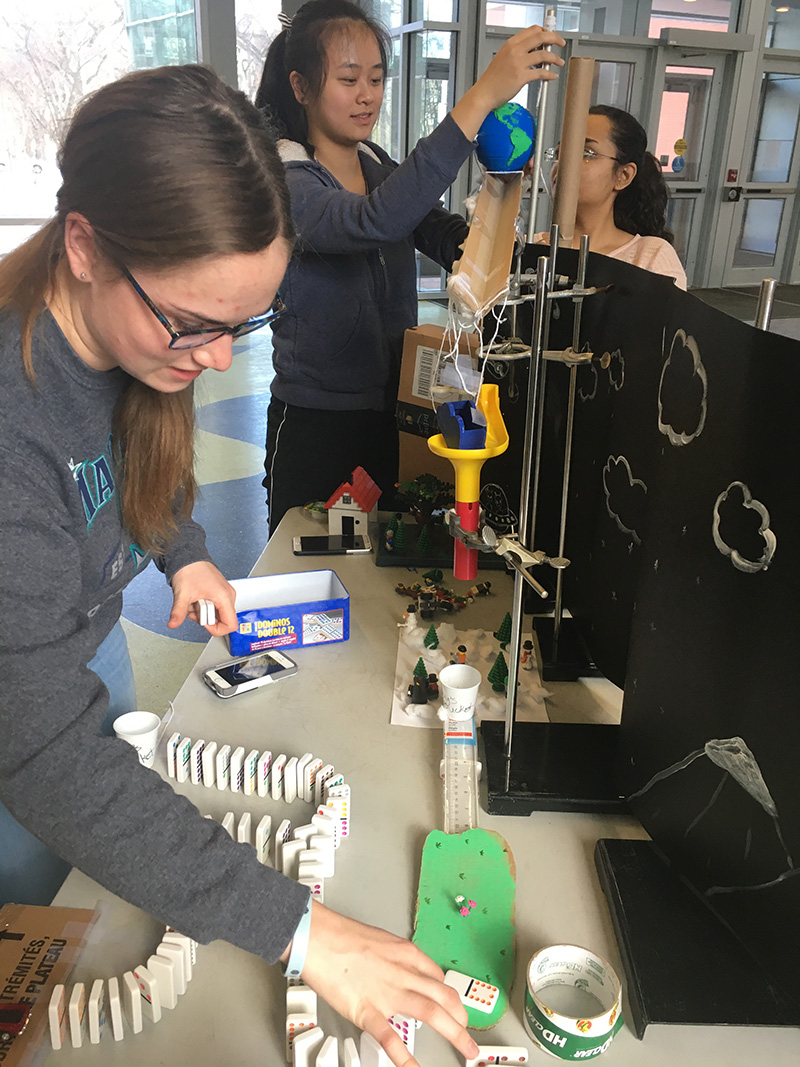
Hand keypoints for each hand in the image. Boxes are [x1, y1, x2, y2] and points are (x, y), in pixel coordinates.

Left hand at [168, 560, 237, 634]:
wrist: (189, 557)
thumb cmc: (190, 570)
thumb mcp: (183, 594)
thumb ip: (178, 612)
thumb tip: (173, 623)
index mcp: (224, 597)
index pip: (231, 625)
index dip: (216, 629)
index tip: (204, 623)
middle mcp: (228, 596)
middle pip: (222, 620)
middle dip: (205, 619)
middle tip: (194, 609)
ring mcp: (225, 594)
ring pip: (217, 614)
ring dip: (203, 613)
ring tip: (194, 602)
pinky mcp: (220, 593)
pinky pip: (215, 607)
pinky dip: (204, 607)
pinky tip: (196, 600)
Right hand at [295, 902, 477, 1065]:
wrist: (317, 936)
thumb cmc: (340, 935)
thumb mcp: (379, 940)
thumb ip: (393, 959)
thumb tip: (398, 971)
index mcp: (405, 954)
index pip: (437, 977)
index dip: (448, 995)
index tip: (452, 1005)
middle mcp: (403, 973)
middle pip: (444, 995)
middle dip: (461, 1016)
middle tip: (467, 1030)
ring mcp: (388, 993)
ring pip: (432, 1012)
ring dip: (455, 1032)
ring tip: (466, 1048)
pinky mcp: (367, 1010)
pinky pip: (391, 1038)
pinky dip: (406, 1057)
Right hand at [451, 25, 565, 140]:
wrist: (484, 93)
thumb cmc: (492, 79)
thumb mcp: (503, 58)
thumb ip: (517, 52)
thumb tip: (534, 51)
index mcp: (510, 44)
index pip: (532, 30)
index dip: (545, 31)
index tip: (550, 36)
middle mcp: (515, 50)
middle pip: (540, 37)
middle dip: (554, 38)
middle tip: (560, 43)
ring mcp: (518, 63)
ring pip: (543, 55)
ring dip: (555, 58)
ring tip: (559, 62)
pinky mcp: (521, 77)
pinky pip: (541, 73)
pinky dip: (549, 74)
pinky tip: (552, 76)